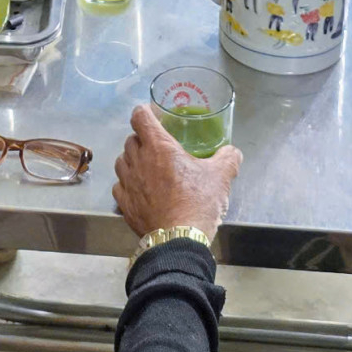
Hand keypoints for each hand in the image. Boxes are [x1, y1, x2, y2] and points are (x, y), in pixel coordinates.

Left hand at [112, 104, 242, 239]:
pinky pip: (119, 187)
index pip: (140, 117)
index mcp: (159, 147)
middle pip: (130, 140)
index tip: (151, 114)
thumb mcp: (221, 176)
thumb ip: (228, 158)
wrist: (179, 239)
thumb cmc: (198, 202)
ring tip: (145, 167)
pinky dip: (126, 184)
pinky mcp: (124, 204)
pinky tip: (138, 190)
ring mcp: (128, 183)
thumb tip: (232, 152)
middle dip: (141, 139)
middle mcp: (138, 161)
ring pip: (121, 162)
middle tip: (156, 146)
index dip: (144, 112)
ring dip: (131, 160)